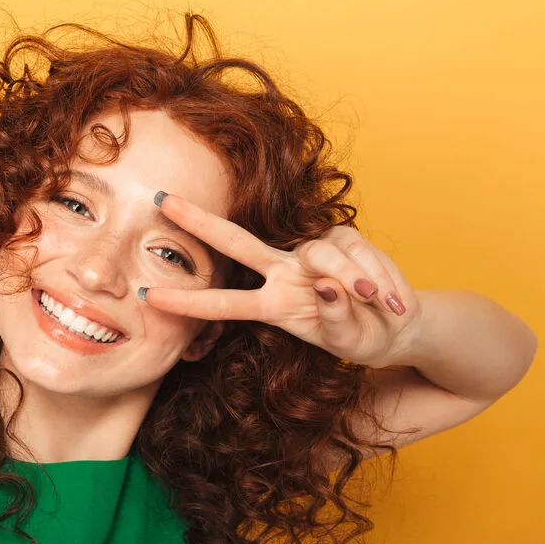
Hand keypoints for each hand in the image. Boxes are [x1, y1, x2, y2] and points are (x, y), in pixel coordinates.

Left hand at [141, 193, 424, 368]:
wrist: (398, 326)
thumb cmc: (361, 336)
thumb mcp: (347, 341)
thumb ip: (336, 318)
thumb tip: (327, 285)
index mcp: (272, 305)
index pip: (223, 302)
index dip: (187, 301)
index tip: (146, 296)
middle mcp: (283, 273)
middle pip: (236, 243)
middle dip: (198, 223)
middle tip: (161, 202)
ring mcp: (311, 254)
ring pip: (320, 257)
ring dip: (353, 284)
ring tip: (377, 303)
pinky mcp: (344, 239)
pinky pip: (356, 255)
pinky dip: (375, 277)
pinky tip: (388, 297)